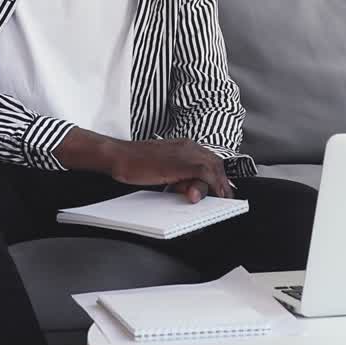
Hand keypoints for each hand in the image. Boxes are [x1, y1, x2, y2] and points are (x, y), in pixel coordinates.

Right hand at [106, 138, 233, 198]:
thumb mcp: (163, 169)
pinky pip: (203, 172)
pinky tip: (211, 195)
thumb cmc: (135, 163)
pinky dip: (210, 184)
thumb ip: (179, 177)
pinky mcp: (179, 162)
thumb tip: (191, 191)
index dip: (218, 174)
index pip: (209, 159)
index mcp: (184, 145)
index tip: (223, 189)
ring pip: (212, 167)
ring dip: (218, 184)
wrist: (118, 156)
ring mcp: (184, 152)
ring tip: (222, 199)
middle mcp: (187, 146)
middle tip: (227, 197)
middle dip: (222, 181)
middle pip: (214, 162)